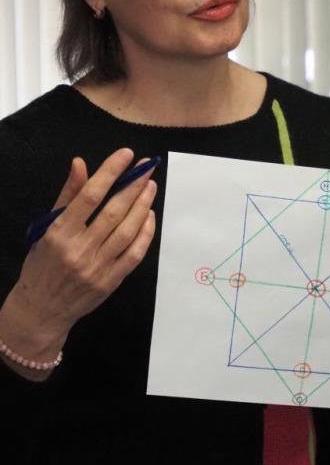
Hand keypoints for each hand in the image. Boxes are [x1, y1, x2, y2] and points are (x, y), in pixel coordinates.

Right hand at [2, 148, 156, 360]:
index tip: (127, 155)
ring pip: (127, 231)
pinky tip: (150, 216)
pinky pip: (134, 254)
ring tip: (151, 186)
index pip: (89, 195)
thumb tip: (80, 163)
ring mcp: (97, 267)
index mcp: (59, 232)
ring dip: (143, 206)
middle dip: (134, 186)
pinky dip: (145, 234)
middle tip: (148, 168)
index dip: (110, 172)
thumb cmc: (42, 263)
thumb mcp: (46, 227)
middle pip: (114, 212)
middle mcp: (79, 249)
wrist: (42, 309)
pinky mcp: (111, 281)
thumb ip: (67, 195)